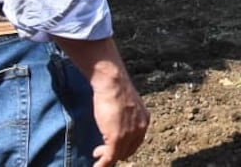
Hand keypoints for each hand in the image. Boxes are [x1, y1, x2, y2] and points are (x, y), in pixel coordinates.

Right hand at [52, 37, 150, 165]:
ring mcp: (130, 134)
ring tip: (96, 155)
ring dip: (106, 158)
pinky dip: (102, 164)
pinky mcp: (117, 138)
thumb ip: (124, 118)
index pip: (135, 141)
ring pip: (118, 155)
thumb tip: (116, 125)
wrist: (112, 82)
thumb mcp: (124, 106)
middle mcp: (140, 128)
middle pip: (127, 150)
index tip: (109, 146)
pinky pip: (110, 158)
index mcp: (144, 120)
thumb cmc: (115, 89)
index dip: (122, 147)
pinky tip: (96, 165)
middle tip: (99, 151)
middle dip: (114, 152)